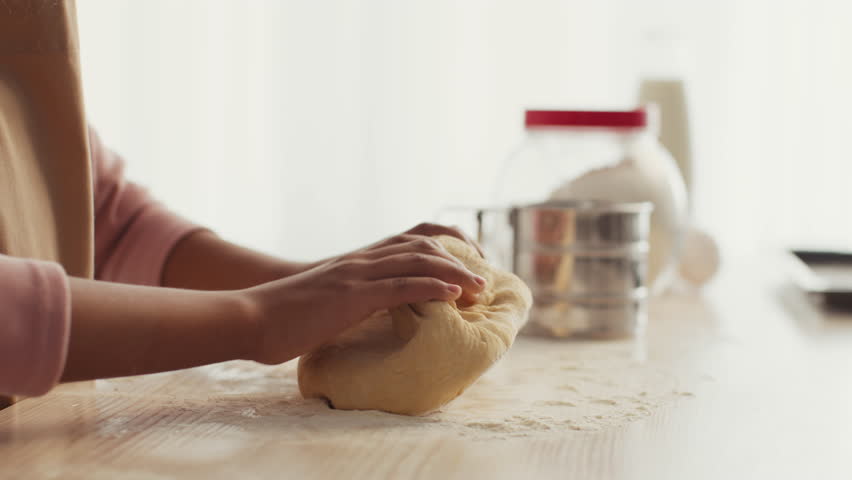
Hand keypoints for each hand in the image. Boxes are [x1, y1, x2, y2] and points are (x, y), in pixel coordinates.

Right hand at [243, 223, 486, 364]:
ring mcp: (357, 275)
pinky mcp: (353, 295)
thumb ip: (351, 303)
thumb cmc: (284, 319)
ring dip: (454, 272)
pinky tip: (454, 295)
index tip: (467, 264)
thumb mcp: (326, 305)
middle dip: (457, 258)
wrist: (251, 318)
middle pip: (421, 246)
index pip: (409, 240)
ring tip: (480, 287)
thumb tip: (371, 319)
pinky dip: (432, 287)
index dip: (443, 247)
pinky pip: (401, 286)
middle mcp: (361, 261)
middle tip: (483, 277)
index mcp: (356, 263)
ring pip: (416, 261)